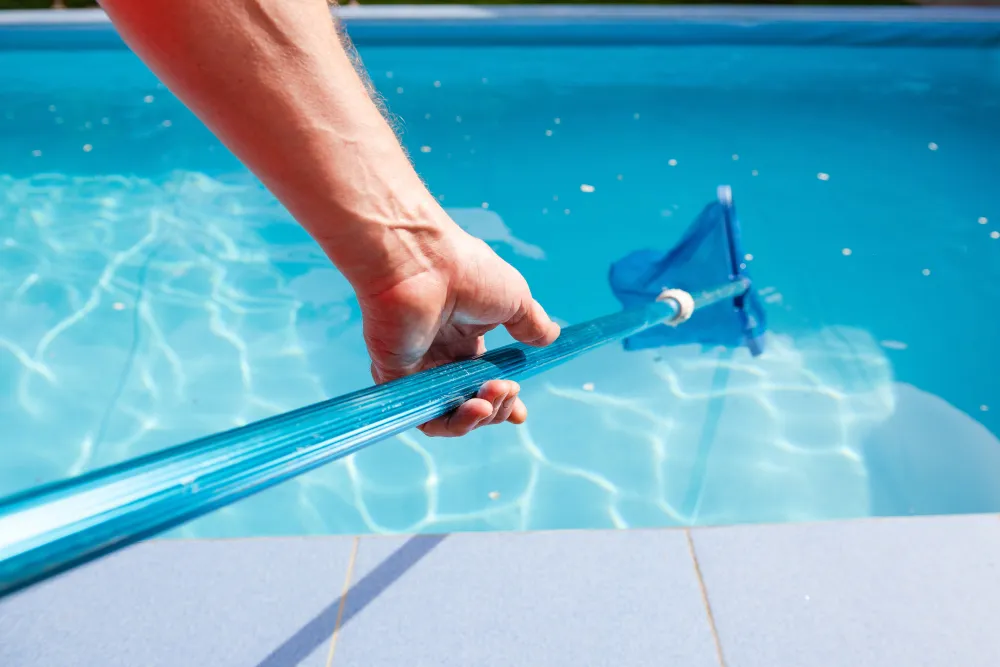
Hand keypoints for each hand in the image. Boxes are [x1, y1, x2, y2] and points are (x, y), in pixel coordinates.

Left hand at [355, 223, 559, 437]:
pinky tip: (475, 408)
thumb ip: (530, 323)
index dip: (503, 402)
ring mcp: (417, 367)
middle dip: (497, 407)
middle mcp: (439, 354)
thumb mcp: (514, 298)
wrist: (425, 263)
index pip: (483, 380)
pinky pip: (422, 415)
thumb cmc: (467, 272)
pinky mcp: (396, 378)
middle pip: (470, 401)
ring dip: (477, 417)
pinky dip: (450, 422)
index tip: (521, 414)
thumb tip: (551, 337)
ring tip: (492, 398)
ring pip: (448, 413)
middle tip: (508, 389)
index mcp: (464, 336)